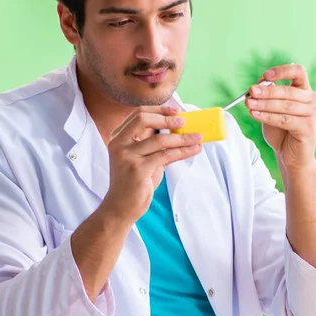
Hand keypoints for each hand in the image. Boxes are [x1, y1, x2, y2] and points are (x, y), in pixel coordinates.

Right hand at [102, 106, 201, 223]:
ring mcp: (127, 156)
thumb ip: (154, 143)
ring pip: (160, 140)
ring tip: (198, 138)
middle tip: (184, 122)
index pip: (138, 114)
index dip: (159, 110)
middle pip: (144, 120)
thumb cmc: (134, 181)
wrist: (121, 206)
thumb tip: (178, 129)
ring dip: (182, 138)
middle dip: (167, 119)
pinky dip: (183, 151)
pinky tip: (194, 150)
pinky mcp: (137, 169)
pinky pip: (166, 156)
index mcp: (118, 137)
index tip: (176, 111)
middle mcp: (119, 144)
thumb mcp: (142, 157)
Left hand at [245, 64, 315, 170]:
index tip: (265, 76)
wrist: (290, 156)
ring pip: (285, 105)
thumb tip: (257, 84)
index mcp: (305, 90)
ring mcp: (313, 114)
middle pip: (289, 90)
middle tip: (251, 92)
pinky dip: (267, 116)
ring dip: (264, 104)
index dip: (282, 71)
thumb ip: (268, 96)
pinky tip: (254, 115)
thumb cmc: (281, 131)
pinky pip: (284, 119)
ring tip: (249, 104)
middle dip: (267, 91)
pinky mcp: (308, 128)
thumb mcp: (271, 109)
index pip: (298, 71)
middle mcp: (312, 99)